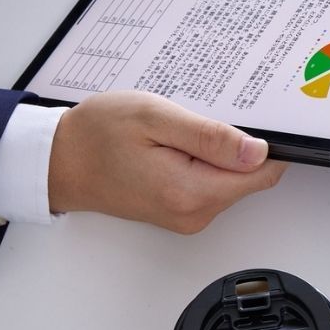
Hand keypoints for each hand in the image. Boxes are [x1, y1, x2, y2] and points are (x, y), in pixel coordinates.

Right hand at [47, 91, 285, 232]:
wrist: (59, 161)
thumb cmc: (97, 136)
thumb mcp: (155, 118)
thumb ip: (210, 137)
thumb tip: (258, 152)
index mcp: (191, 192)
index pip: (262, 174)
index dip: (270, 144)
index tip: (260, 118)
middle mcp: (194, 213)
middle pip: (250, 177)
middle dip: (240, 144)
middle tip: (206, 115)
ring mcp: (188, 215)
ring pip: (231, 179)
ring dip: (220, 151)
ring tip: (184, 127)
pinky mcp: (181, 209)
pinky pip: (212, 182)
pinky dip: (205, 160)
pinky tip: (179, 141)